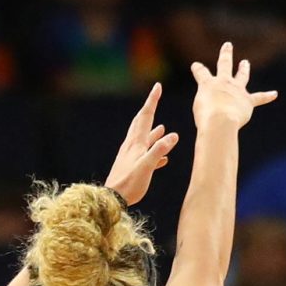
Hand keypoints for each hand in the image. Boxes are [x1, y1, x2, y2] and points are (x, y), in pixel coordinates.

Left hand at [105, 81, 178, 202]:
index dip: (152, 101)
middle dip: (150, 109)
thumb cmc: (130, 184)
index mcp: (136, 142)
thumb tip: (173, 135)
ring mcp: (131, 155)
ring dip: (152, 130)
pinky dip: (153, 150)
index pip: (146, 116)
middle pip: (141, 122)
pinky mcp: (132, 166)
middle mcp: (132, 145)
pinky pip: (145, 153)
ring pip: (142, 137)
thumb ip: (159, 150)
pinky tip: (162, 158)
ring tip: (161, 127)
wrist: (112, 199)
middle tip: (155, 97)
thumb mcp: (147, 166)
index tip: (158, 86)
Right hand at [190, 41, 277, 137]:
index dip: (198, 68)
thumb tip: (215, 114)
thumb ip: (206, 107)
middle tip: (228, 45)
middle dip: (226, 54)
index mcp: (207, 83)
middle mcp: (223, 82)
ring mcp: (237, 90)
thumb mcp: (199, 110)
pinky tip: (274, 94)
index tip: (196, 65)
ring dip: (244, 69)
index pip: (201, 72)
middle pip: (224, 64)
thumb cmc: (206, 118)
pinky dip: (267, 96)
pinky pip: (259, 98)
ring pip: (241, 76)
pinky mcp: (248, 101)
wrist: (220, 121)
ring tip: (245, 63)